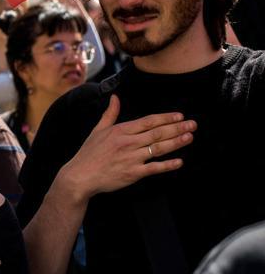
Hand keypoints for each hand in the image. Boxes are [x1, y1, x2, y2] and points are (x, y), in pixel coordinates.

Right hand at [58, 95, 192, 202]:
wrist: (80, 175)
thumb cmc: (89, 153)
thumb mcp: (97, 130)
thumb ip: (110, 114)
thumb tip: (115, 97)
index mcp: (120, 130)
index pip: (148, 121)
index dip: (166, 118)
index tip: (179, 115)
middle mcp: (128, 142)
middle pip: (157, 133)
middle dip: (177, 128)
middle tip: (192, 124)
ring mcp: (131, 158)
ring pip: (159, 148)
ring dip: (176, 142)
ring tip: (190, 137)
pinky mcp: (133, 173)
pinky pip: (154, 168)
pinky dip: (167, 165)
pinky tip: (179, 161)